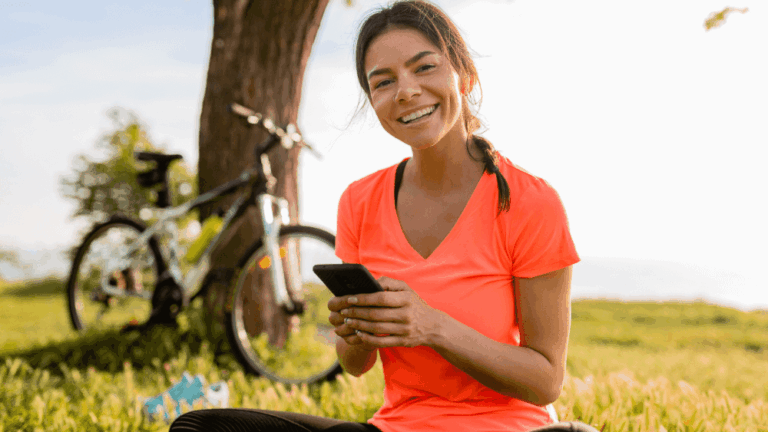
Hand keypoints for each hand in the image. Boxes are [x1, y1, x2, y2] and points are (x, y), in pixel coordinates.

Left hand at [329, 276, 446, 348]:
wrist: (433, 326)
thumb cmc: (414, 304)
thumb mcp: (406, 289)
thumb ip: (389, 283)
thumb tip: (371, 282)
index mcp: (406, 299)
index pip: (381, 298)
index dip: (364, 299)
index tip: (349, 299)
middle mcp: (406, 314)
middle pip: (376, 314)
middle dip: (357, 313)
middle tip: (343, 312)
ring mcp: (404, 329)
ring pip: (376, 328)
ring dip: (359, 325)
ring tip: (347, 321)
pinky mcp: (402, 341)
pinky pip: (382, 342)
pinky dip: (368, 339)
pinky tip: (358, 334)